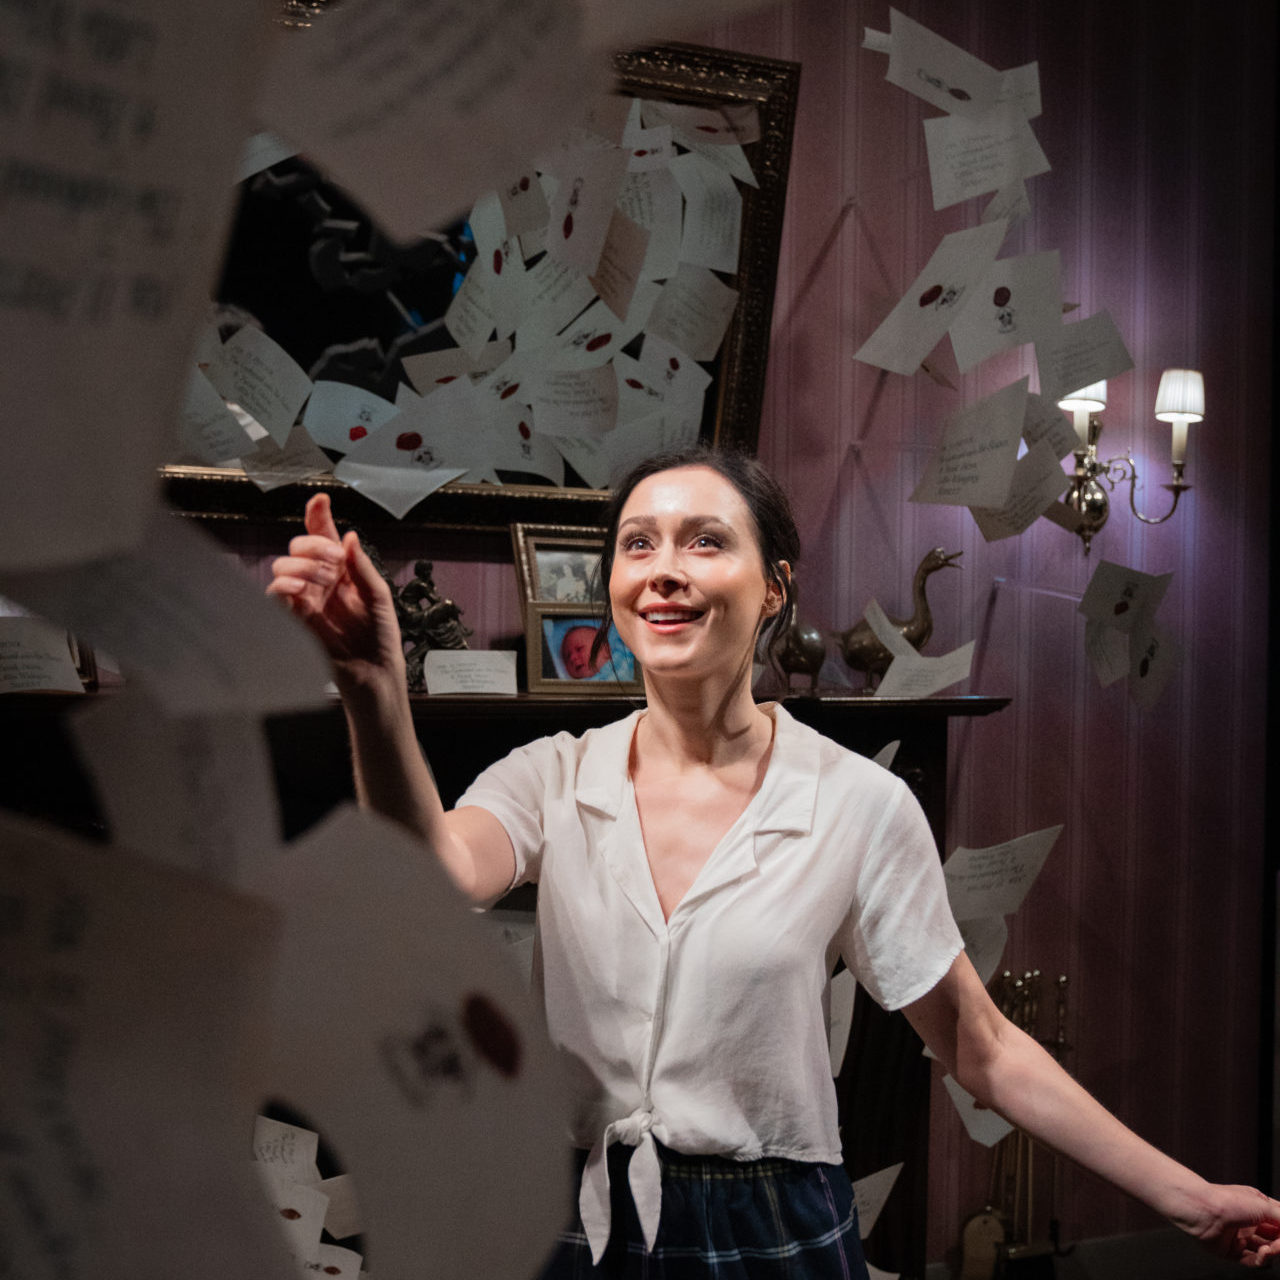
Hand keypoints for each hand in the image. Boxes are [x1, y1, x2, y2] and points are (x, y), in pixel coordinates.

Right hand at [266, 493, 404, 694]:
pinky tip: (300, 588)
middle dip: (313, 546)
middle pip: (298, 546)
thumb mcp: (380, 598)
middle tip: (334, 560)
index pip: (324, 537)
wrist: (374, 673)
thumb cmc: (380, 638)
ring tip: (325, 580)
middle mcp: (321, 581)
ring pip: (284, 566)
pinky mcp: (294, 619)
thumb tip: (349, 537)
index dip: (318, 517)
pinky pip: (276, 595)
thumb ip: (363, 568)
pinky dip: (283, 585)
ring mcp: (306, 599)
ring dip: (302, 565)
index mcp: (342, 572)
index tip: (320, 500)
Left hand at [1177, 1183, 1279, 1265]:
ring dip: (1271, 1252)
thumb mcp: (1263, 1205)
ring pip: (1265, 1252)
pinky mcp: (1231, 1251)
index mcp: (1256, 1207)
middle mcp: (1249, 1222)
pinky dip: (1260, 1260)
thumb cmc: (1228, 1201)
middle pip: (1275, 1239)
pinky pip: (1251, 1261)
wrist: (1202, 1210)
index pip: (1279, 1222)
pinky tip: (1262, 1254)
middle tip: (1279, 1244)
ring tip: (1269, 1249)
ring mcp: (1240, 1237)